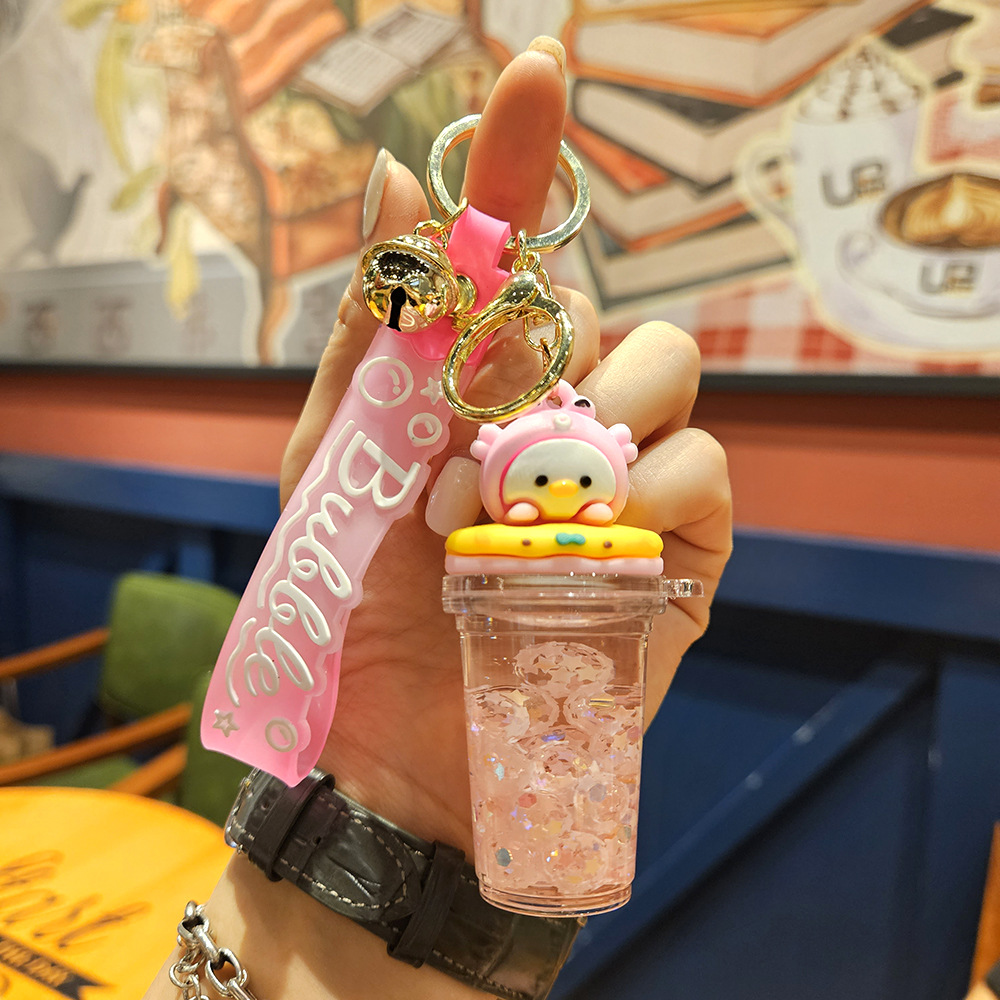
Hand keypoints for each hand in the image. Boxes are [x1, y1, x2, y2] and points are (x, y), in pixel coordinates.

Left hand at [279, 40, 731, 856]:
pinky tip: (602, 530)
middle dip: (553, 345)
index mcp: (479, 385)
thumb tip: (398, 175)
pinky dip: (656, 484)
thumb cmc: (359, 604)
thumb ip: (375, 328)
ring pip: (668, 368)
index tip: (534, 69)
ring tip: (525, 500)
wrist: (399, 746)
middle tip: (480, 432)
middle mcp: (561, 415)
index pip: (513, 251)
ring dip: (600, 413)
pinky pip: (707, 466)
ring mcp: (627, 478)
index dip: (521, 159)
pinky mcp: (683, 549)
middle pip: (606, 305)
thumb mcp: (338, 456)